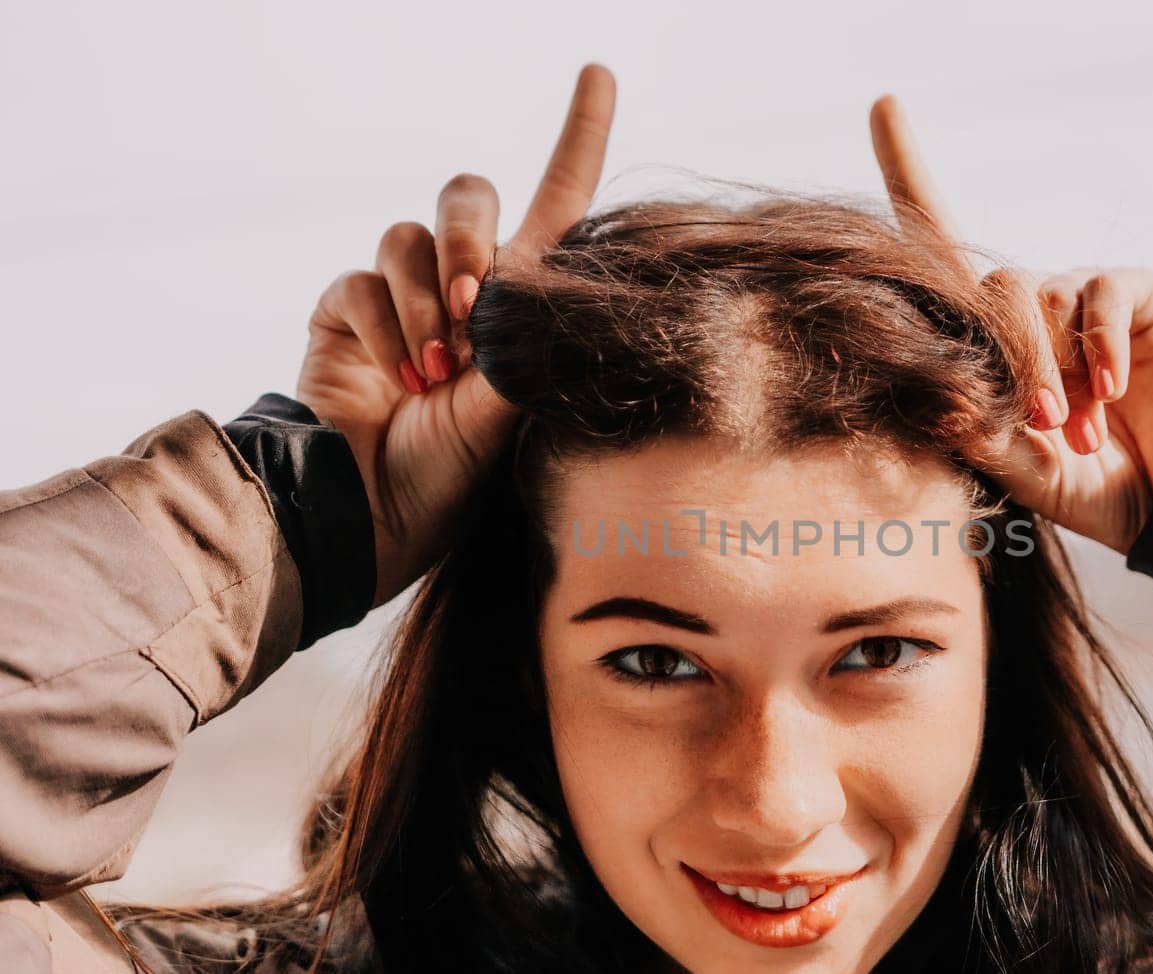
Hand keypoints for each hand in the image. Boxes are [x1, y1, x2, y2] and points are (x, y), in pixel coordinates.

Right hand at [298, 64, 616, 605]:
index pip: (556, 203)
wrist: (372, 512)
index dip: (578, 138)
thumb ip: (525, 338)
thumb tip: (534, 288)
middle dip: (470, 242)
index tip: (598, 74)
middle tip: (474, 312)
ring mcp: (400, 296)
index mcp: (520, 305)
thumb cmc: (455, 476)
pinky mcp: (345, 308)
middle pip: (469, 196)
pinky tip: (395, 377)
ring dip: (425, 300)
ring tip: (434, 371)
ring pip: (411, 234)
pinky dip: (381, 324)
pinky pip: (362, 276)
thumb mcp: (512, 408)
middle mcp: (462, 288)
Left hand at [868, 96, 1152, 555]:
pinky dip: (1104, 345)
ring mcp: (1082, 300)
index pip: (938, 246)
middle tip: (1047, 426)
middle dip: (1014, 363)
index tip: (883, 104)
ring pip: (1039, 293)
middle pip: (991, 288)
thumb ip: (977, 434)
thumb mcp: (1018, 470)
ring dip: (1061, 369)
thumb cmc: (1087, 488)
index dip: (909, 173)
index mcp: (990, 340)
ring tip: (1085, 429)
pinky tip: (1115, 392)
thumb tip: (939, 396)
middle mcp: (1030, 310)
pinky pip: (1103, 293)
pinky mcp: (1136, 295)